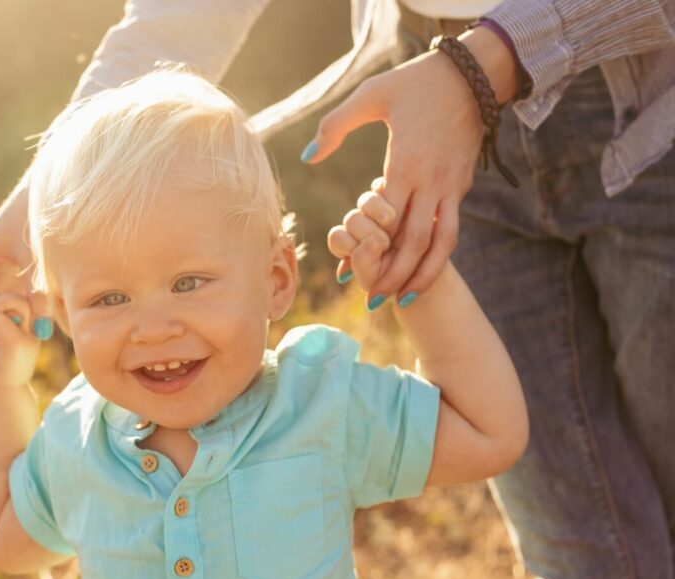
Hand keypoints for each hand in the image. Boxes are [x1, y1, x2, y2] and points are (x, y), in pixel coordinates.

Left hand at [302, 27, 517, 305]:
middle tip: (374, 301)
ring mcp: (451, 186)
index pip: (386, 219)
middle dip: (395, 276)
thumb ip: (335, 126)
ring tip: (404, 299)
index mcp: (406, 162)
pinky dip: (438, 255)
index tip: (349, 274)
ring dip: (423, 274)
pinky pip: (451, 229)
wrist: (474, 73)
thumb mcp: (371, 96)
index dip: (367, 250)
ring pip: (441, 243)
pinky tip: (423, 270)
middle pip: (414, 241)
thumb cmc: (415, 82)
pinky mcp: (462, 186)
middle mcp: (432, 181)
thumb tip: (307, 157)